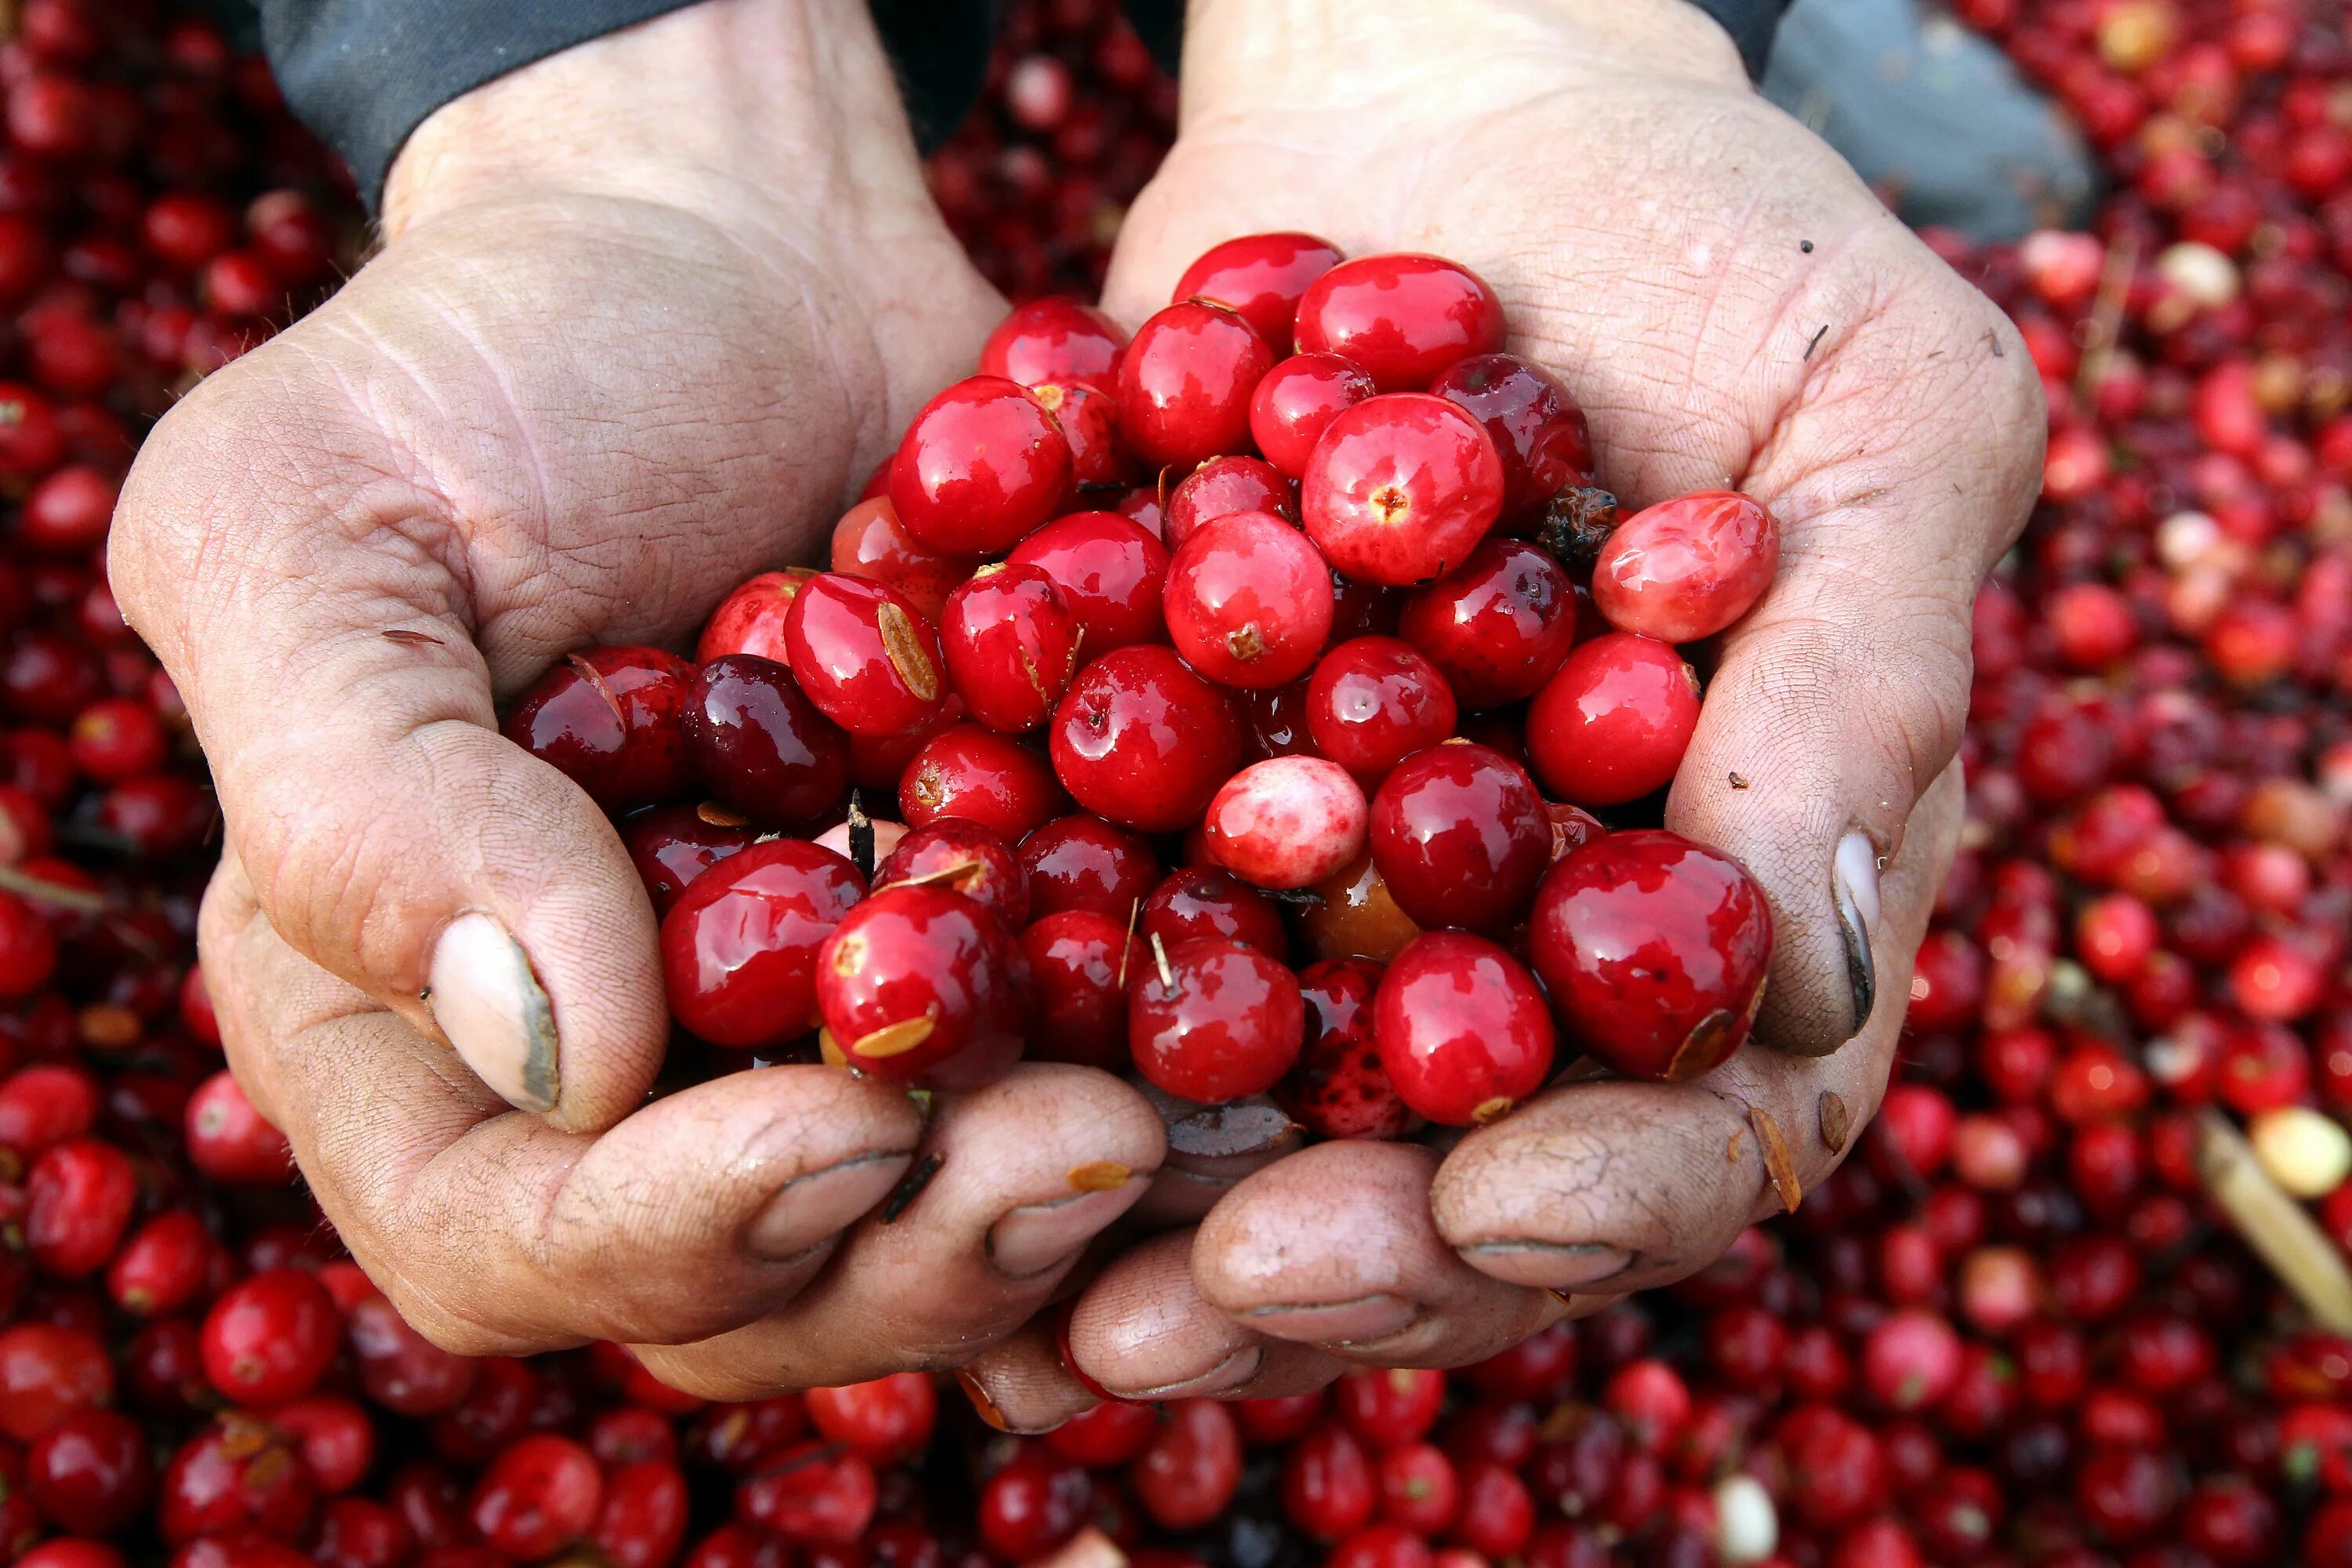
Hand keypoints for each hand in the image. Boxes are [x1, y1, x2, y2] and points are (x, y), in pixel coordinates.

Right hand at [112, 0, 1162, 1387]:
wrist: (733, 250)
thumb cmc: (486, 365)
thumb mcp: (311, 531)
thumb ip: (369, 806)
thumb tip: (558, 1059)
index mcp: (403, 1023)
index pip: (511, 1237)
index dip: (674, 1234)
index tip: (846, 1128)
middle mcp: (611, 1075)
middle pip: (749, 1290)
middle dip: (914, 1253)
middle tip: (1083, 1142)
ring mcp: (805, 1031)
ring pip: (926, 1234)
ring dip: (1056, 1216)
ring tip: (1175, 1114)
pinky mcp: (972, 952)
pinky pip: (1055, 1094)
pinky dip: (1155, 1110)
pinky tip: (1263, 1075)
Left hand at [965, 0, 2043, 1423]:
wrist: (1448, 108)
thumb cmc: (1710, 238)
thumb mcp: (1873, 414)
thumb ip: (1869, 682)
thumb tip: (1818, 972)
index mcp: (1736, 892)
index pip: (1708, 1116)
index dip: (1604, 1191)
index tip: (1483, 1204)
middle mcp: (1539, 938)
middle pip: (1461, 1176)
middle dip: (1344, 1260)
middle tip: (1192, 1302)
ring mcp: (1351, 896)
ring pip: (1268, 1125)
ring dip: (1152, 1224)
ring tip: (1034, 1301)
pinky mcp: (1185, 816)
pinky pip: (1108, 964)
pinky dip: (1028, 1050)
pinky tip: (925, 1126)